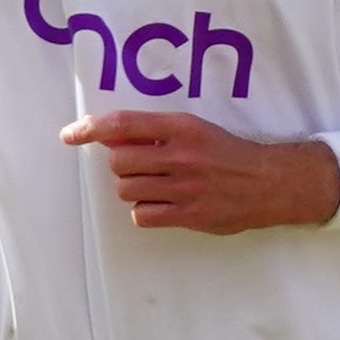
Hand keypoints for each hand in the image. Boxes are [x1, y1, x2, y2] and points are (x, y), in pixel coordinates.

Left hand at [61, 112, 339, 234]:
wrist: (270, 182)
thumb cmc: (228, 154)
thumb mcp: (196, 130)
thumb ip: (157, 133)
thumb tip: (111, 137)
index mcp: (182, 127)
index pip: (124, 124)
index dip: (91, 128)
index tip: (69, 135)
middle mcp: (181, 155)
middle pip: (118, 162)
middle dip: (122, 165)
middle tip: (143, 167)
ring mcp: (185, 187)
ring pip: (127, 190)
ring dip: (134, 188)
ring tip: (158, 186)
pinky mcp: (189, 215)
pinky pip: (143, 215)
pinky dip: (146, 211)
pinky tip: (164, 205)